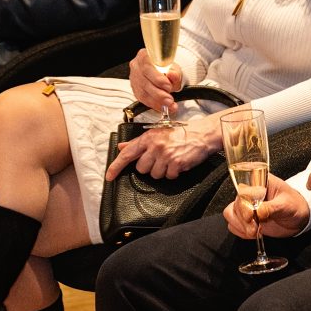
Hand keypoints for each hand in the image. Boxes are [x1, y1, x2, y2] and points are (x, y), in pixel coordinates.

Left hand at [106, 119, 221, 181]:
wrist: (201, 134)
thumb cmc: (179, 134)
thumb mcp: (157, 134)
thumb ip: (138, 142)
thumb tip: (122, 147)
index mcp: (148, 138)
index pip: (127, 154)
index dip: (116, 166)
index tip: (109, 176)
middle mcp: (155, 146)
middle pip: (141, 169)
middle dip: (149, 167)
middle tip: (160, 159)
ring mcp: (165, 155)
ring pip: (154, 175)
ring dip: (162, 171)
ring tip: (170, 160)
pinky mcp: (176, 164)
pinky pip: (168, 176)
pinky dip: (173, 173)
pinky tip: (178, 164)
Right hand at [126, 48, 183, 111]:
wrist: (163, 72)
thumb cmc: (167, 68)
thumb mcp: (174, 68)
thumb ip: (174, 72)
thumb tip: (172, 75)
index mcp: (144, 56)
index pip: (147, 67)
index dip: (157, 78)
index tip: (168, 86)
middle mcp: (136, 66)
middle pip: (144, 82)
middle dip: (158, 94)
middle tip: (170, 100)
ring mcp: (134, 78)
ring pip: (143, 92)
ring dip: (157, 101)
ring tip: (169, 105)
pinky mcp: (135, 89)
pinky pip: (143, 99)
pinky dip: (154, 104)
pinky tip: (162, 107)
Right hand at [221, 170, 307, 239]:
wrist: (299, 218)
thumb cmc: (294, 205)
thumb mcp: (286, 205)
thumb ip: (271, 208)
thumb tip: (258, 212)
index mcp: (259, 182)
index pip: (243, 191)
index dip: (243, 204)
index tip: (250, 216)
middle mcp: (250, 193)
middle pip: (235, 204)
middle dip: (243, 220)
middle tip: (255, 229)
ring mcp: (246, 206)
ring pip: (230, 214)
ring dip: (241, 226)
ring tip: (255, 232)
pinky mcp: (245, 219)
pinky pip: (233, 225)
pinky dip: (241, 232)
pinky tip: (254, 233)